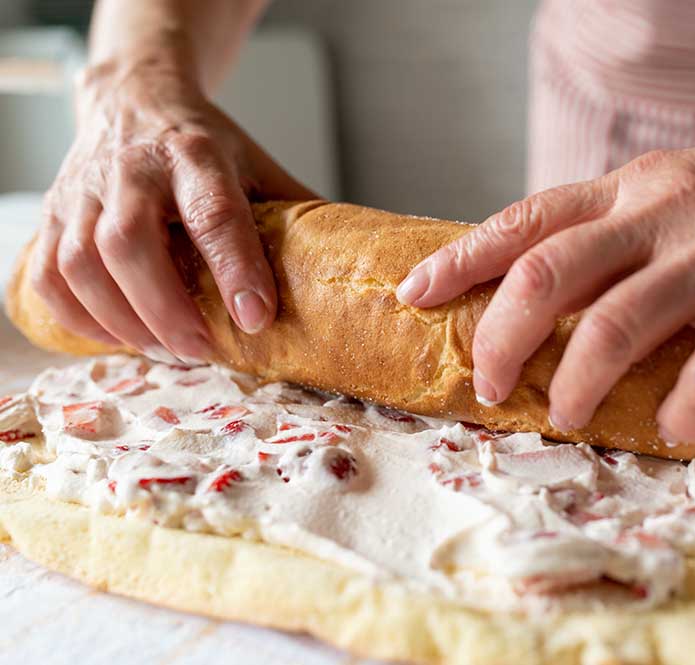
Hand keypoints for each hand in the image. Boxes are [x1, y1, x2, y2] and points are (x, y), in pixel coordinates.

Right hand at [31, 61, 314, 361]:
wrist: (134, 97)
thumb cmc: (203, 143)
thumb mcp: (255, 165)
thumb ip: (293, 215)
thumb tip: (345, 272)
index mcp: (195, 154)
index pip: (214, 213)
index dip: (235, 269)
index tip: (256, 318)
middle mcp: (132, 168)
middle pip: (130, 242)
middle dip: (166, 307)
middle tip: (201, 349)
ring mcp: (83, 189)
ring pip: (81, 263)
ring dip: (123, 320)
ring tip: (166, 350)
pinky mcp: (53, 212)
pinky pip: (49, 275)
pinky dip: (80, 317)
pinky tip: (118, 336)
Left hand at [396, 106, 694, 442]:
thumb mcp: (686, 190)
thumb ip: (626, 232)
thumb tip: (559, 292)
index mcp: (634, 188)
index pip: (526, 220)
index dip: (461, 259)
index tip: (413, 294)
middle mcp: (663, 211)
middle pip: (547, 275)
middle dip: (501, 338)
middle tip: (488, 385)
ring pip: (616, 323)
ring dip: (576, 383)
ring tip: (565, 417)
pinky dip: (686, 406)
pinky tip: (676, 429)